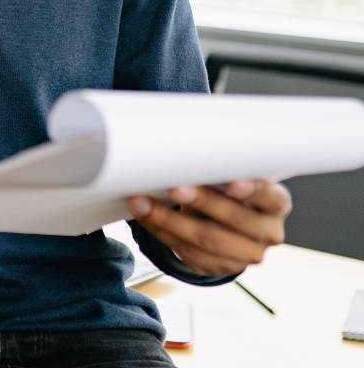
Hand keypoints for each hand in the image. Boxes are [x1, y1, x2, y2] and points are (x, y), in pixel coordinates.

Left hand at [127, 179, 291, 276]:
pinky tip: (147, 217)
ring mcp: (247, 255)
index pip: (270, 197)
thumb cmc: (229, 186)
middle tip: (175, 188)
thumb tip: (186, 152)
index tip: (232, 182)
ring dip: (170, 221)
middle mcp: (269, 232)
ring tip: (143, 203)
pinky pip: (189, 252)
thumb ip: (222, 168)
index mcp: (277, 203)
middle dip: (202, 202)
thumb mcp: (233, 174)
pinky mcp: (221, 267)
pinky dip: (164, 233)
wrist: (228, 219)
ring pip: (207, 240)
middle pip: (235, 220)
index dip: (252, 191)